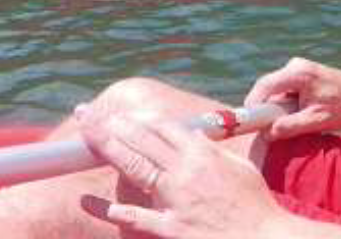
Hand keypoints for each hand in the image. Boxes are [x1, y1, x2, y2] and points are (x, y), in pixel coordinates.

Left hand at [76, 105, 290, 238]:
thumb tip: (193, 137)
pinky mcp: (170, 228)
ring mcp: (175, 200)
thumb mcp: (239, 169)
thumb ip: (212, 151)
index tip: (121, 113)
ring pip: (134, 166)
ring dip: (107, 148)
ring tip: (86, 135)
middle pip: (142, 139)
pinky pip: (134, 216)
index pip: (164, 126)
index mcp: (203, 154)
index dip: (138, 118)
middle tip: (86, 115)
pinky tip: (87, 201)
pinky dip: (108, 209)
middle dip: (112, 124)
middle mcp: (186, 172)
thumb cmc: (255, 206)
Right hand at [244, 58, 340, 139]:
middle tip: (265, 126)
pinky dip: (286, 101)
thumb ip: (290, 127)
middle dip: (265, 106)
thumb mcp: (316, 121)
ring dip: (277, 104)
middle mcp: (296, 65)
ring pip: (277, 87)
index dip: (253, 103)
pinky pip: (286, 87)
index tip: (248, 120)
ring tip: (287, 121)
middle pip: (268, 85)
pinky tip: (297, 113)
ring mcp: (300, 66)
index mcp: (299, 73)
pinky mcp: (304, 72)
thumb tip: (268, 134)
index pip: (265, 86)